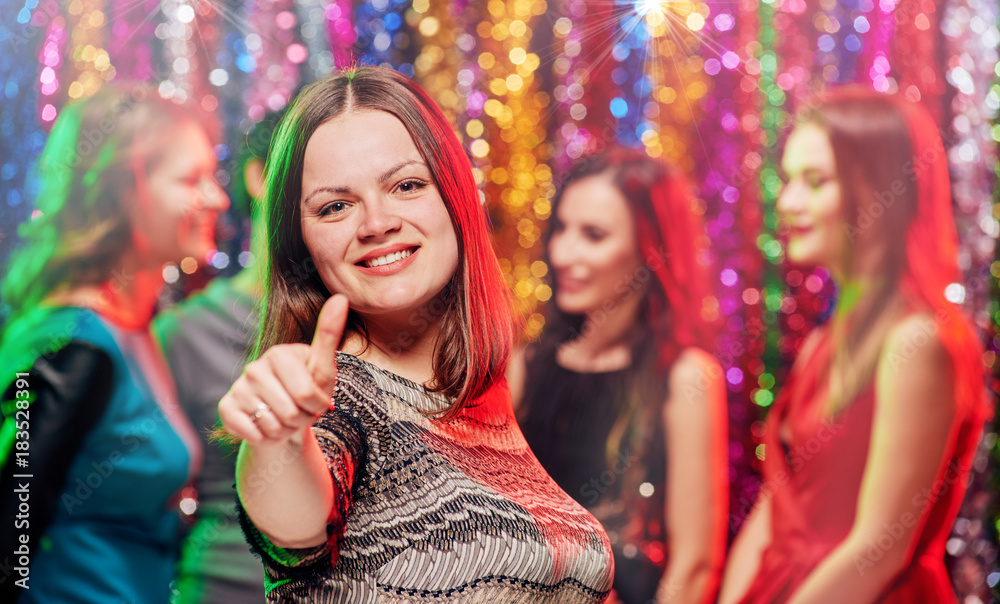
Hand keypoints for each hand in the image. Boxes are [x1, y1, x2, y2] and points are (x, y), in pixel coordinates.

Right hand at [218, 295, 347, 445]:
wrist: (283, 416)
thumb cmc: (307, 389)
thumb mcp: (323, 367)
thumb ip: (330, 334)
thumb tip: (341, 297)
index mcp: (279, 354)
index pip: (307, 394)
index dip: (317, 406)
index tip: (316, 400)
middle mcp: (254, 367)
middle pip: (290, 413)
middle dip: (302, 420)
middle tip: (301, 412)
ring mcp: (238, 387)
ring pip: (273, 426)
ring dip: (285, 431)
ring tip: (285, 419)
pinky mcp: (226, 408)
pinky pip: (253, 435)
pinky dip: (266, 438)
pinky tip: (267, 426)